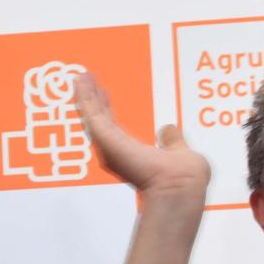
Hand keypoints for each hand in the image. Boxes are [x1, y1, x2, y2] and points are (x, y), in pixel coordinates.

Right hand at [76, 73, 209, 198]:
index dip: (109, 110)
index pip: (116, 128)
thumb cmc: (182, 177)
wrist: (178, 185)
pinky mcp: (107, 140)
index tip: (104, 95)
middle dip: (93, 100)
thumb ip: (172, 141)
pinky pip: (92, 114)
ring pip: (93, 116)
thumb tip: (169, 129)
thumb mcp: (179, 151)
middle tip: (85, 82)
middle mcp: (117, 152)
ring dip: (86, 96)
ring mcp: (110, 146)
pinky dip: (85, 97)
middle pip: (101, 120)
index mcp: (132, 155)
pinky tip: (81, 82)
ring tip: (80, 78)